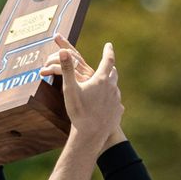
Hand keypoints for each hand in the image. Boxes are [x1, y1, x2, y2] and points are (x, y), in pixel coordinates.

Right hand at [39, 35, 122, 149]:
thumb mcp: (69, 89)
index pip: (108, 60)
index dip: (108, 51)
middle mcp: (112, 88)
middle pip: (114, 73)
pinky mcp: (117, 112)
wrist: (91, 134)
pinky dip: (111, 100)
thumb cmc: (78, 111)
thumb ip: (67, 69)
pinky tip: (108, 104)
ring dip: (110, 85)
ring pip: (115, 88)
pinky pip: (116, 103)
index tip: (108, 45)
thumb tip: (63, 51)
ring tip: (106, 85)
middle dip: (110, 67)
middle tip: (109, 64)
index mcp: (102, 80)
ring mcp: (116, 101)